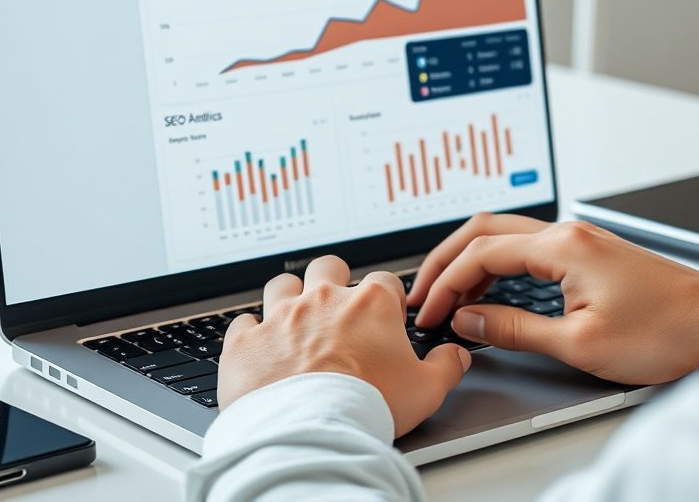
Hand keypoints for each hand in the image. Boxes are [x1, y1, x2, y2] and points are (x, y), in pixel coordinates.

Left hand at [218, 255, 471, 436]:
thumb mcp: (426, 390)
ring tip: (295, 321)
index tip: (385, 321)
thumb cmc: (368, 407)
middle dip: (333, 282)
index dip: (386, 301)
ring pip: (282, 285)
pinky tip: (259, 350)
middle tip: (338, 311)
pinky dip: (251, 334)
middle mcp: (323, 300)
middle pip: (329, 268)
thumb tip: (455, 356)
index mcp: (369, 304)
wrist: (311, 431)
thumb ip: (446, 366)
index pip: (383, 282)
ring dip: (288, 298)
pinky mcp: (246, 341)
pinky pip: (242, 323)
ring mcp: (280, 317)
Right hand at [409, 214, 698, 384]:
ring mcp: (582, 240)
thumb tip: (468, 321)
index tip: (428, 312)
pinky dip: (499, 266)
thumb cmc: (665, 333)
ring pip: (507, 236)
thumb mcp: (579, 342)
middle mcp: (569, 233)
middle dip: (447, 261)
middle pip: (486, 230)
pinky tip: (491, 291)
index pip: (482, 253)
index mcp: (563, 246)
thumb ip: (514, 329)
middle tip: (423, 296)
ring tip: (449, 296)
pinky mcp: (592, 254)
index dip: (446, 284)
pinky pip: (529, 249)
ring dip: (472, 262)